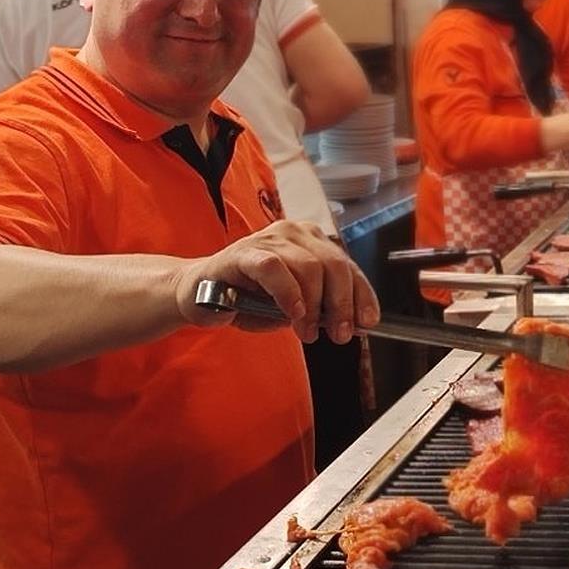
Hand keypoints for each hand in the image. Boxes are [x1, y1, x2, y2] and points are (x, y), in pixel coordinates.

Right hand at [171, 220, 378, 343]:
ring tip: (308, 333)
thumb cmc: (250, 298)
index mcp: (311, 241)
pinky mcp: (242, 253)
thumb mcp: (294, 306)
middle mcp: (293, 233)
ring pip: (308, 267)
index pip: (347, 266)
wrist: (200, 295)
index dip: (362, 294)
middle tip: (339, 335)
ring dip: (314, 306)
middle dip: (342, 304)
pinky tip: (294, 314)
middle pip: (333, 265)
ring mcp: (267, 240)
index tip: (369, 321)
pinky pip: (274, 268)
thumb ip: (321, 308)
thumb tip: (352, 322)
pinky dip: (289, 293)